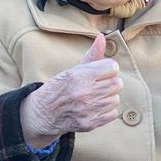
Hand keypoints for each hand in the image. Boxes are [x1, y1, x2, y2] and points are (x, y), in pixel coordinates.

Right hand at [20, 34, 121, 148]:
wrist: (43, 112)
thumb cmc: (61, 87)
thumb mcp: (73, 70)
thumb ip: (92, 55)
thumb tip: (102, 37)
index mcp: (79, 76)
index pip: (112, 67)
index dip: (108, 69)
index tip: (101, 72)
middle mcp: (83, 93)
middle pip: (117, 83)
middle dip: (110, 83)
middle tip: (99, 85)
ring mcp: (86, 110)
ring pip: (115, 99)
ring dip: (108, 97)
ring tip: (96, 97)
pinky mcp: (89, 124)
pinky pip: (113, 114)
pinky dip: (107, 111)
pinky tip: (95, 108)